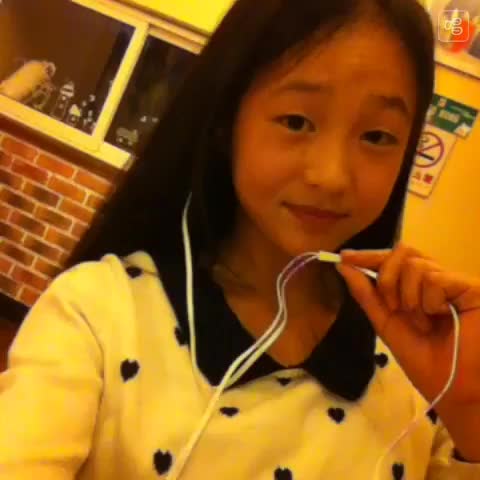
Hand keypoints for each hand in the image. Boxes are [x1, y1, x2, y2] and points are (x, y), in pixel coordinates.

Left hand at [336, 243, 479, 409]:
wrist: (452, 389)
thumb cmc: (423, 360)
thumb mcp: (385, 323)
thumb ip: (366, 293)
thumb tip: (344, 265)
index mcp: (417, 287)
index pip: (392, 260)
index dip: (368, 256)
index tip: (344, 257)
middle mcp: (436, 278)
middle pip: (402, 253)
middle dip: (387, 279)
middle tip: (392, 306)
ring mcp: (454, 281)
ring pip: (414, 265)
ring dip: (409, 298)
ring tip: (423, 322)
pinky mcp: (471, 287)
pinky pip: (434, 278)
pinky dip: (428, 301)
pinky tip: (440, 317)